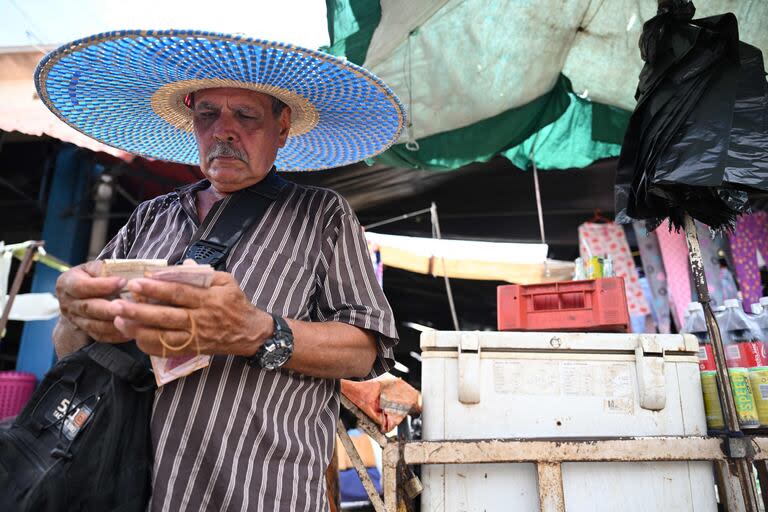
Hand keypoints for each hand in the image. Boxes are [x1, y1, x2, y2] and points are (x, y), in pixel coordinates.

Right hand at [56, 260, 129, 341]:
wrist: (81, 294)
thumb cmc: (94, 276)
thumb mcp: (95, 267)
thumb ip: (104, 269)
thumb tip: (122, 276)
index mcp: (67, 282)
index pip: (81, 286)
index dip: (102, 285)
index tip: (122, 281)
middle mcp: (68, 302)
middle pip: (87, 307)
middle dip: (107, 309)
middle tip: (124, 306)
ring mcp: (74, 319)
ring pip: (93, 324)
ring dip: (112, 324)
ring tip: (130, 320)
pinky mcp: (84, 330)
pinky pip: (99, 335)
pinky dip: (114, 335)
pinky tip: (128, 333)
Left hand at [111, 271, 272, 356]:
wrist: (249, 333)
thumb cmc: (236, 304)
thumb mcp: (226, 281)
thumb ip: (203, 274)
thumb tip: (181, 266)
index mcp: (208, 300)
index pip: (178, 293)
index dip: (156, 289)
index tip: (136, 283)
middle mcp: (199, 320)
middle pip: (165, 316)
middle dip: (138, 311)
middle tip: (116, 305)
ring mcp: (194, 337)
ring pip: (162, 336)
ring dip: (138, 330)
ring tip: (118, 321)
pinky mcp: (191, 349)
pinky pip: (167, 350)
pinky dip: (149, 345)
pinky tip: (134, 337)